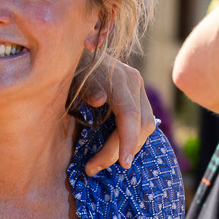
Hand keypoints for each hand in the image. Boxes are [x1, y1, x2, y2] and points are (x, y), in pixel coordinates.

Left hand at [81, 57, 156, 174]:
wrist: (76, 50)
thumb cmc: (71, 67)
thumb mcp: (73, 76)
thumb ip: (86, 87)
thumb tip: (99, 100)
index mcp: (121, 78)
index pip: (130, 116)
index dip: (127, 142)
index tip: (123, 164)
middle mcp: (135, 82)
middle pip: (141, 126)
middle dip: (120, 151)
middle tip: (93, 168)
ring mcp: (138, 88)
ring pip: (147, 126)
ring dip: (128, 148)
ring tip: (100, 162)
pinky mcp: (137, 95)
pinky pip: (143, 122)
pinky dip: (132, 138)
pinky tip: (115, 150)